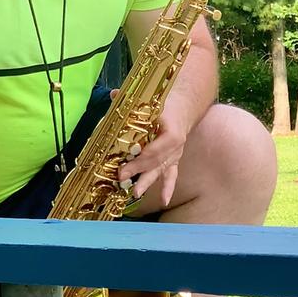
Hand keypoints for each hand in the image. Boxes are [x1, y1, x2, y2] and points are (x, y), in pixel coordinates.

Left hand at [113, 88, 189, 207]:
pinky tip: (164, 201)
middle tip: (121, 178)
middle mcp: (175, 147)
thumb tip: (115, 96)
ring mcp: (175, 155)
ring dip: (148, 182)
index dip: (138, 160)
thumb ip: (133, 101)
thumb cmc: (166, 105)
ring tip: (136, 193)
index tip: (123, 167)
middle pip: (154, 162)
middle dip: (137, 171)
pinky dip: (168, 189)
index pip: (154, 150)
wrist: (183, 108)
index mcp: (172, 133)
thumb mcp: (152, 101)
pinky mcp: (173, 161)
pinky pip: (172, 176)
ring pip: (160, 171)